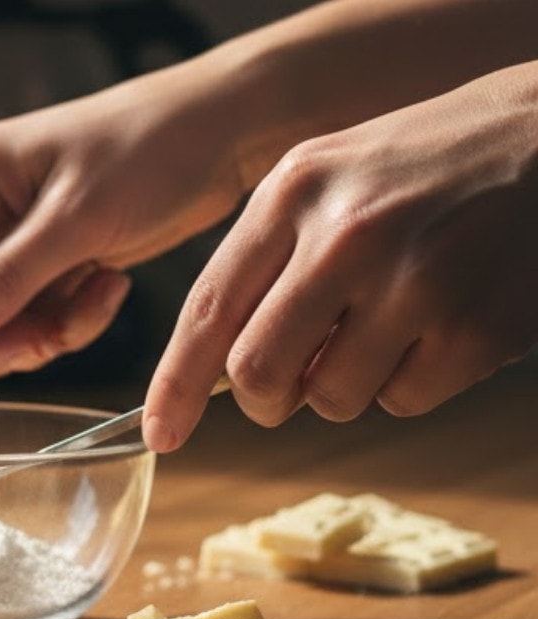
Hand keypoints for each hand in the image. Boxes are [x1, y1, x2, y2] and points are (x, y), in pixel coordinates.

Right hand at [0, 63, 247, 384]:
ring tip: (93, 302)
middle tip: (41, 346)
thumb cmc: (150, 146)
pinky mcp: (53, 262)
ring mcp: (16, 239)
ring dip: (42, 332)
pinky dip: (72, 321)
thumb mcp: (76, 218)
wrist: (225, 133)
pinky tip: (109, 286)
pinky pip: (38, 319)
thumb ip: (5, 279)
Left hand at [144, 61, 537, 452]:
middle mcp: (347, 236)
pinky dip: (408, 383)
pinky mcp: (475, 328)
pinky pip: (403, 402)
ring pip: (330, 398)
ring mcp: (415, 283)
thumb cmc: (420, 167)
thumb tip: (213, 368)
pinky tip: (434, 326)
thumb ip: (264, 260)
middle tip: (284, 388)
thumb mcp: (325, 178)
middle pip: (258, 373)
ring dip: (343, 385)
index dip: (174, 385)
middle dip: (263, 399)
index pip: (209, 310)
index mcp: (295, 194)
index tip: (161, 433)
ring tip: (381, 327)